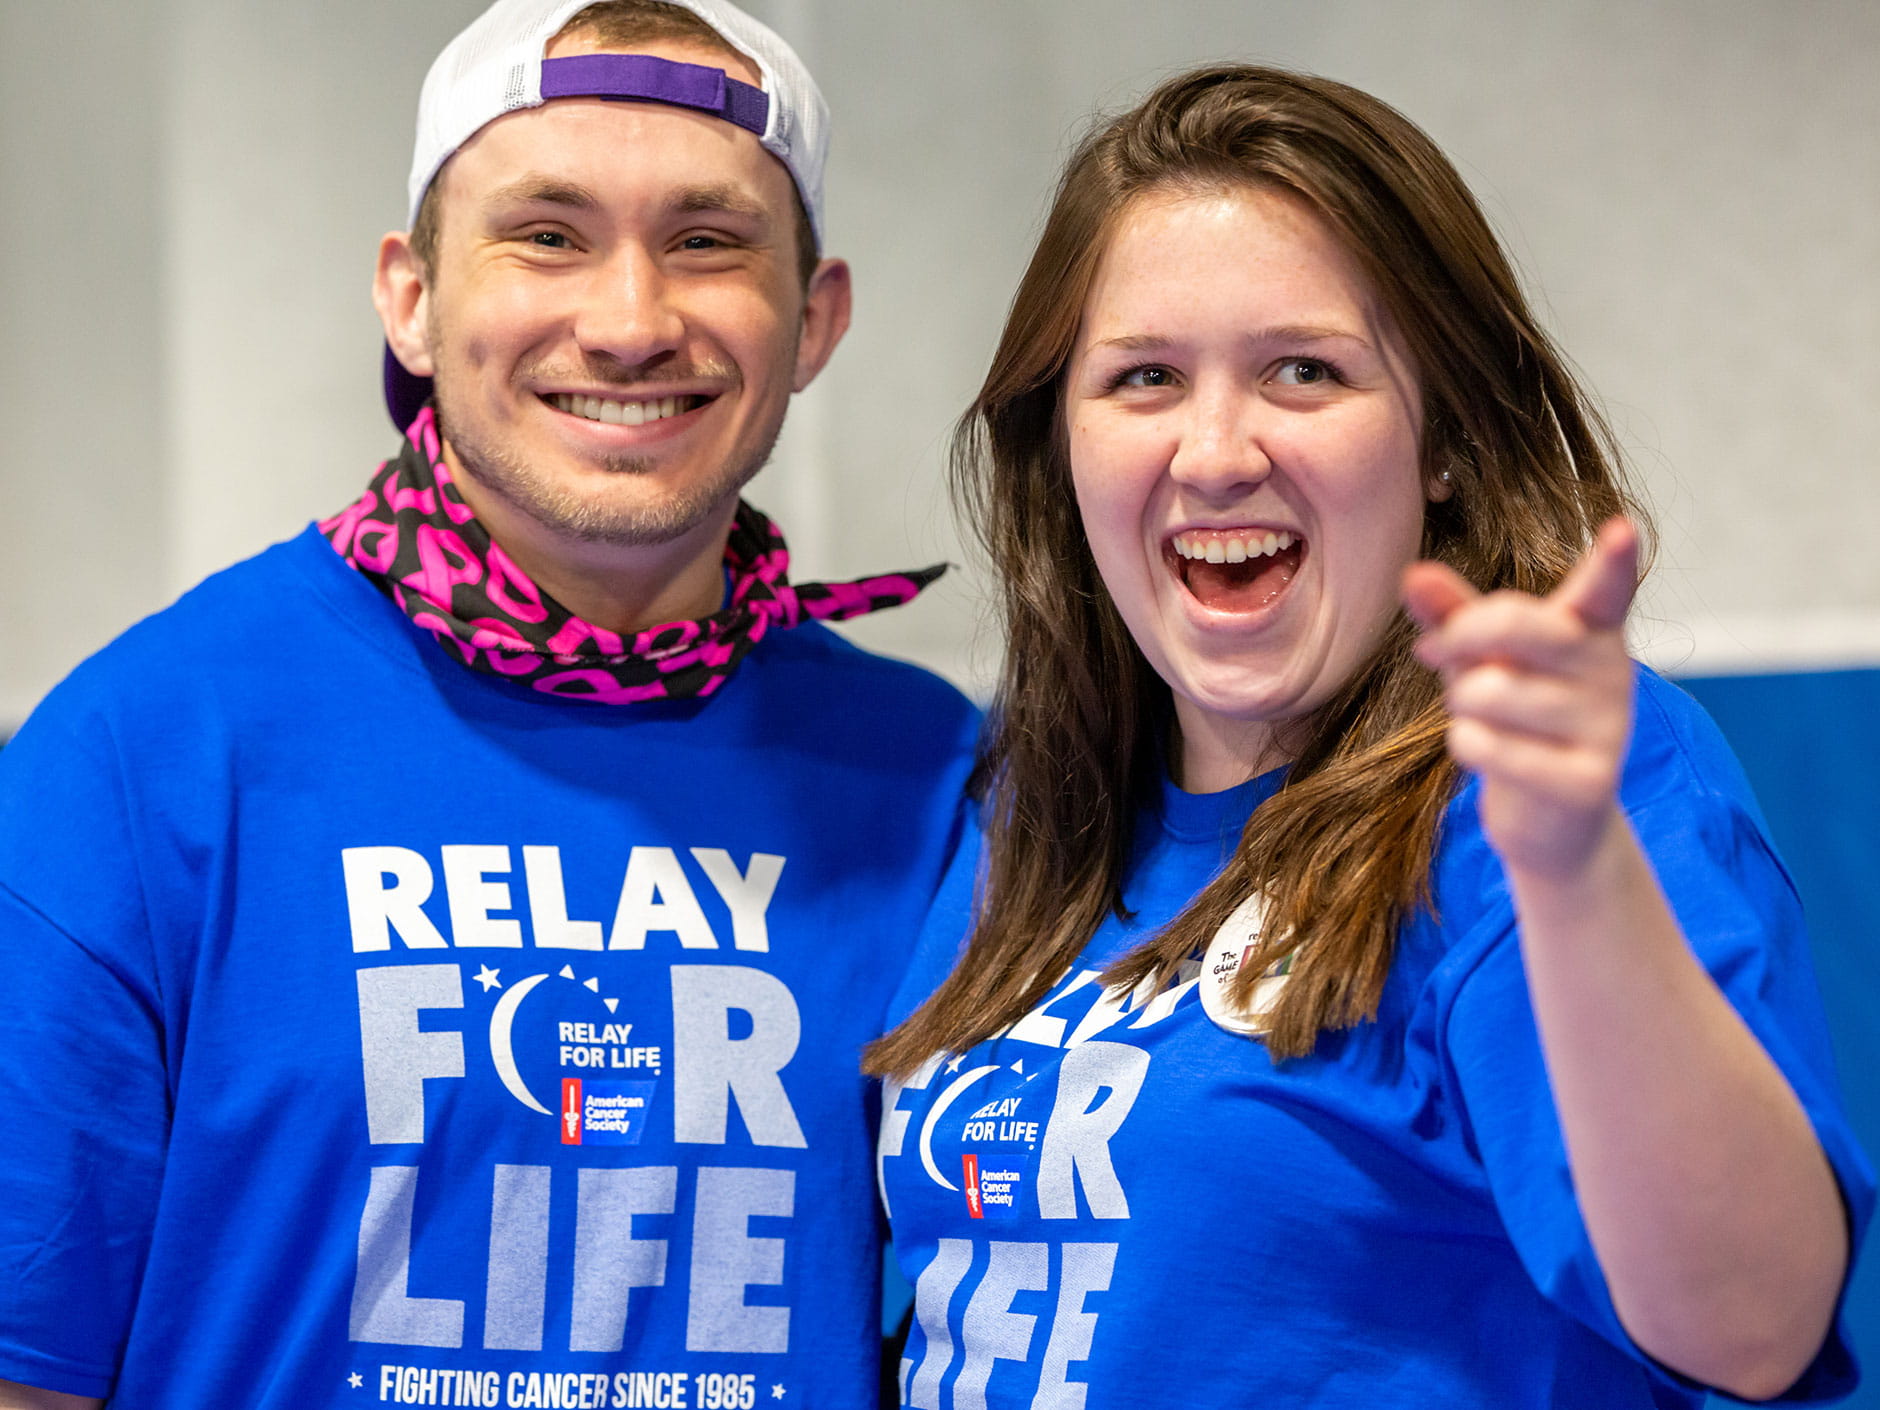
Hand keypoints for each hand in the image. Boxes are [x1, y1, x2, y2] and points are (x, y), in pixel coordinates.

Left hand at [1403, 518, 1639, 879]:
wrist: (1550, 816)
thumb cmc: (1512, 716)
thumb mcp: (1482, 657)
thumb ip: (1453, 613)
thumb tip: (1412, 574)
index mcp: (1590, 629)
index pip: (1606, 588)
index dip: (1613, 561)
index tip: (1619, 530)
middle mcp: (1611, 670)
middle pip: (1517, 626)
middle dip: (1459, 635)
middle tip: (1433, 649)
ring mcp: (1607, 728)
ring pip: (1489, 690)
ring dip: (1462, 704)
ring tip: (1481, 717)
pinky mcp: (1588, 782)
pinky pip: (1489, 746)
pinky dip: (1467, 746)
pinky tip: (1487, 753)